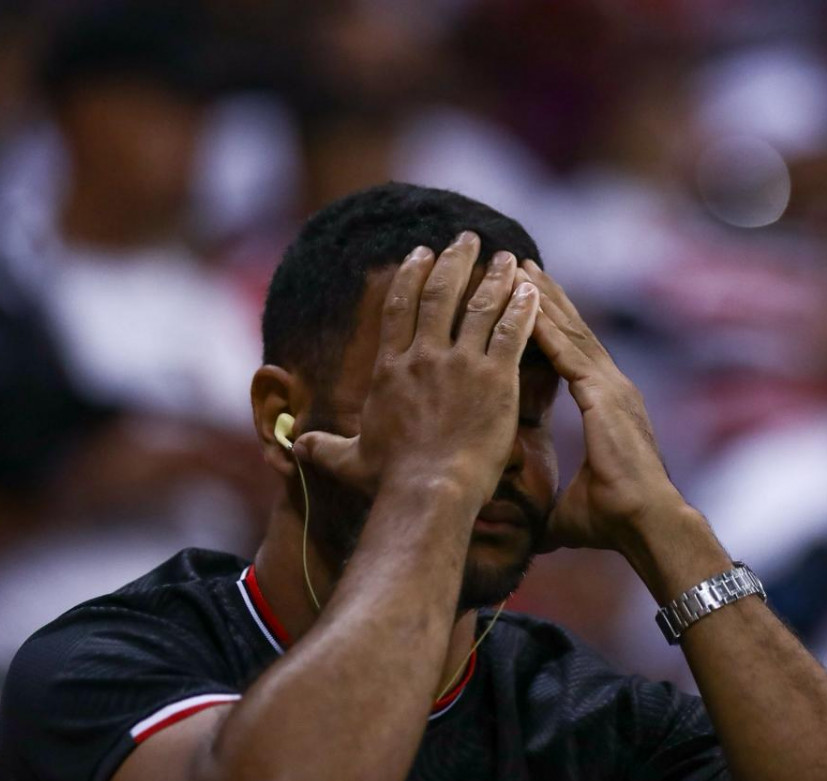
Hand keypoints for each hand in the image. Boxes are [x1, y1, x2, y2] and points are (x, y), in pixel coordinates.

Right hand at [296, 233, 539, 506]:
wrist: (428, 494)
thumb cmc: (389, 482)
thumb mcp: (348, 461)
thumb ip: (323, 447)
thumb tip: (294, 448)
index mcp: (390, 370)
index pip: (400, 308)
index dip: (411, 275)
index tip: (421, 252)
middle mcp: (424, 358)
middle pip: (439, 294)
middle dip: (454, 261)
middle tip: (467, 239)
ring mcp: (461, 366)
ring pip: (479, 306)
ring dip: (493, 277)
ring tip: (505, 257)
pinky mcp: (495, 380)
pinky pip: (511, 333)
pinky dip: (522, 308)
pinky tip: (532, 289)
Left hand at [521, 260, 685, 552]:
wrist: (649, 525)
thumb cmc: (616, 521)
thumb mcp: (568, 506)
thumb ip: (545, 504)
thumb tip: (518, 527)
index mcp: (608, 406)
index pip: (575, 355)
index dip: (554, 325)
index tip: (530, 299)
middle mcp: (613, 389)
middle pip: (574, 332)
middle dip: (547, 298)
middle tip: (523, 266)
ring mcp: (612, 389)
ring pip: (571, 333)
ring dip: (543, 301)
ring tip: (521, 269)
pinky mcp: (605, 397)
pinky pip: (569, 354)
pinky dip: (547, 327)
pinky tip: (525, 304)